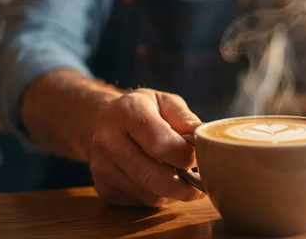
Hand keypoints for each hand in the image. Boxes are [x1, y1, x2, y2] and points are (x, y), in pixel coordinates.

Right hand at [88, 89, 205, 206]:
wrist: (100, 121)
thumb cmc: (142, 111)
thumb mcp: (165, 102)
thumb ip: (185, 118)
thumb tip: (205, 137)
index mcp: (128, 112)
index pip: (162, 144)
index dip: (187, 157)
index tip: (199, 157)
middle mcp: (109, 140)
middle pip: (154, 177)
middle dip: (185, 186)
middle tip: (200, 184)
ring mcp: (102, 167)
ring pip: (150, 195)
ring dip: (174, 193)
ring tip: (183, 180)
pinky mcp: (103, 188)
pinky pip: (141, 202)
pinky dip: (159, 196)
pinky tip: (162, 181)